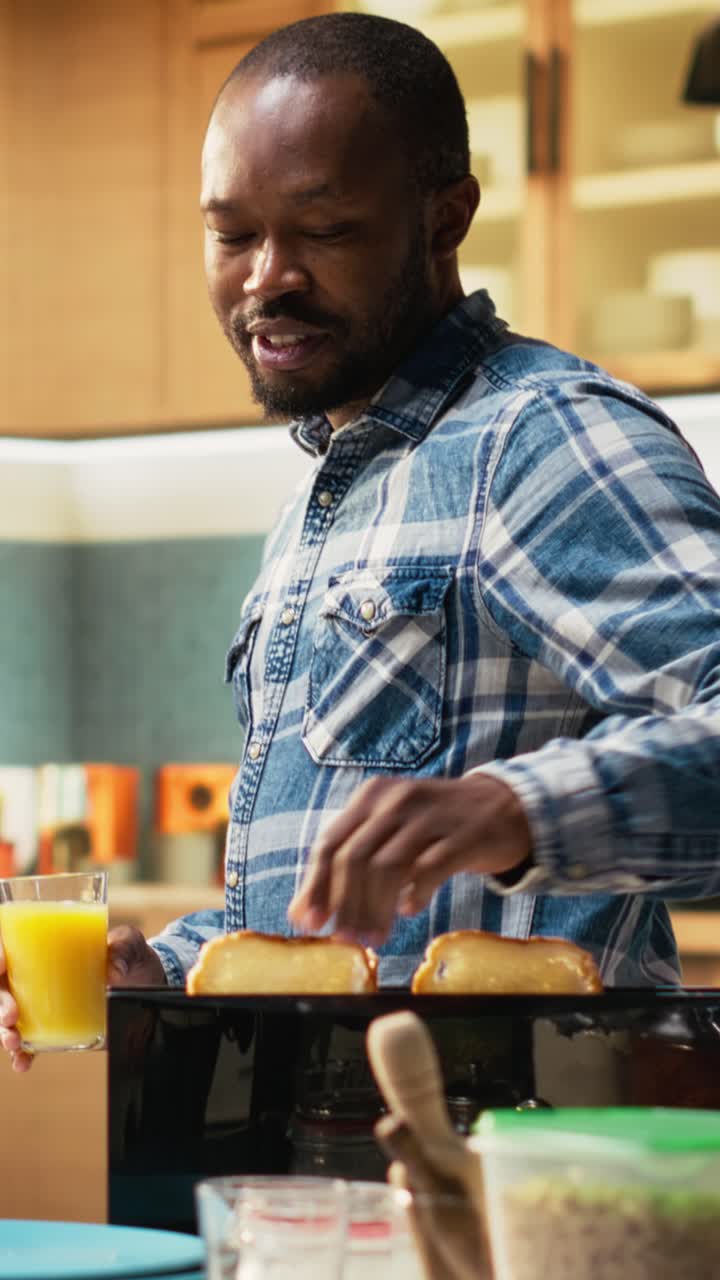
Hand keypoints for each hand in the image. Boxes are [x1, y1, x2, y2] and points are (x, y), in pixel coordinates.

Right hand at [0, 926, 166, 1072]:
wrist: (144, 983)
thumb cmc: (128, 954)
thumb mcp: (129, 943)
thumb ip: (123, 948)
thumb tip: (114, 971)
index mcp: (44, 945)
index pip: (8, 945)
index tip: (1, 963)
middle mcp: (35, 975)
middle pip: (2, 986)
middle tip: (11, 1015)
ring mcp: (40, 1004)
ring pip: (7, 1017)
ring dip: (4, 1032)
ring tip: (15, 1042)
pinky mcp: (51, 1027)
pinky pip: (28, 1042)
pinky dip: (21, 1054)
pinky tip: (23, 1062)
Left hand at [288, 773, 530, 943]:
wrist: (504, 806)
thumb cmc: (437, 825)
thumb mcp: (393, 827)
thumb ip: (357, 859)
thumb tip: (311, 910)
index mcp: (372, 796)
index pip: (331, 843)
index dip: (315, 886)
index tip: (308, 923)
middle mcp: (397, 800)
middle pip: (355, 858)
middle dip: (344, 905)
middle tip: (345, 938)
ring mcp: (431, 816)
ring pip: (387, 867)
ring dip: (374, 909)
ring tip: (374, 937)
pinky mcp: (463, 835)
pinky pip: (429, 869)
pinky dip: (414, 895)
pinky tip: (409, 910)